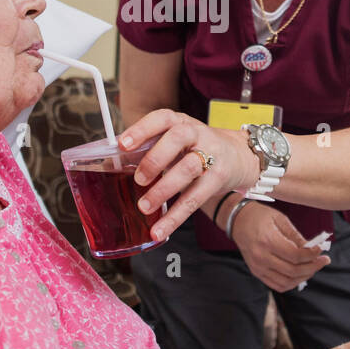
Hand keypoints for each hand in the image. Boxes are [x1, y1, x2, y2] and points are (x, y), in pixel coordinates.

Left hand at [119, 109, 260, 241]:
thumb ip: (149, 149)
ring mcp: (211, 154)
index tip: (123, 145)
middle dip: (155, 159)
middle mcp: (197, 133)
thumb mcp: (175, 141)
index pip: (162, 118)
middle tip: (138, 180)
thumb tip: (111, 164)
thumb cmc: (196, 148)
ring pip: (188, 168)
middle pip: (178, 138)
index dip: (142, 129)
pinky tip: (160, 229)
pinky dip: (175, 217)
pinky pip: (195, 198)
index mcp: (180, 122)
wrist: (238, 156)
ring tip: (144, 207)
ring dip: (164, 190)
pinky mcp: (218, 178)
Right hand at [231, 204, 328, 292]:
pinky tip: (300, 275)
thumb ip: (296, 236)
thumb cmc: (259, 216)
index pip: (295, 256)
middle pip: (293, 271)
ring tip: (313, 267)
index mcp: (268, 241)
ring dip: (304, 277)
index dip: (312, 255)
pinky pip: (277, 285)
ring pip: (287, 282)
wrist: (237, 220)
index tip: (321, 250)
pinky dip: (291, 283)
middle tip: (324, 260)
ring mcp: (258, 267)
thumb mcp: (280, 219)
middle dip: (313, 267)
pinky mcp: (256, 272)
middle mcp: (261, 257)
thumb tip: (312, 249)